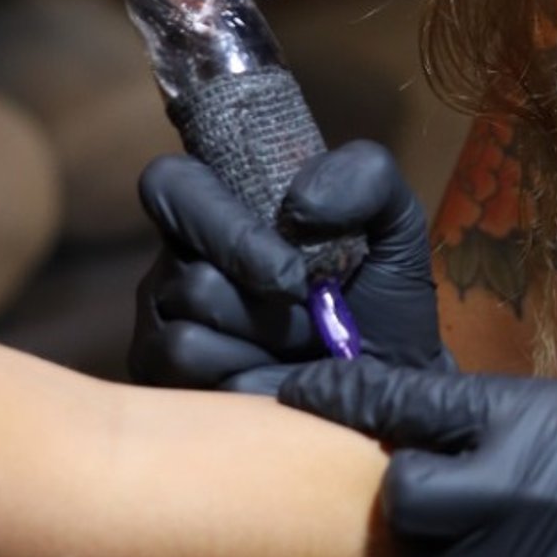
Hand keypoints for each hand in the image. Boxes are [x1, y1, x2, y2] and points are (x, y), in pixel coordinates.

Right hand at [130, 142, 450, 390]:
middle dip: (270, 290)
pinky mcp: (163, 379)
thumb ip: (363, 177)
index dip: (222, 219)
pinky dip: (246, 370)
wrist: (387, 377)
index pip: (171, 184)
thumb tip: (298, 204)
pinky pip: (186, 363)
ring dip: (266, 334)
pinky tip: (276, 374)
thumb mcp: (393, 218)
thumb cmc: (379, 293)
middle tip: (311, 303)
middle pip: (194, 270)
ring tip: (301, 341)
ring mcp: (163, 321)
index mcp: (222, 206)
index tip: (293, 247)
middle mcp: (180, 260)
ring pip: (191, 320)